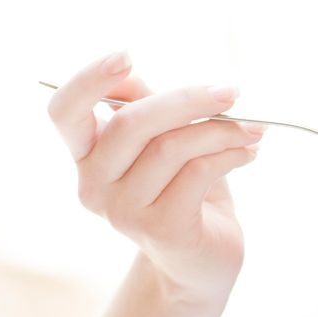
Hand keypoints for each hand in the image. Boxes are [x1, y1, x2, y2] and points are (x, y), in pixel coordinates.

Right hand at [47, 51, 262, 295]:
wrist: (202, 260)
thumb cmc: (186, 191)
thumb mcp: (166, 142)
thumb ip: (149, 109)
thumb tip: (132, 75)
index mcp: (88, 155)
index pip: (64, 112)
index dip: (87, 80)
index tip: (126, 55)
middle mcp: (93, 184)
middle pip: (130, 123)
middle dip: (187, 100)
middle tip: (232, 92)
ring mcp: (122, 211)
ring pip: (171, 147)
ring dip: (221, 130)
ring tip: (253, 129)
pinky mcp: (159, 228)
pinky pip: (198, 172)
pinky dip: (230, 154)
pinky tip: (249, 152)